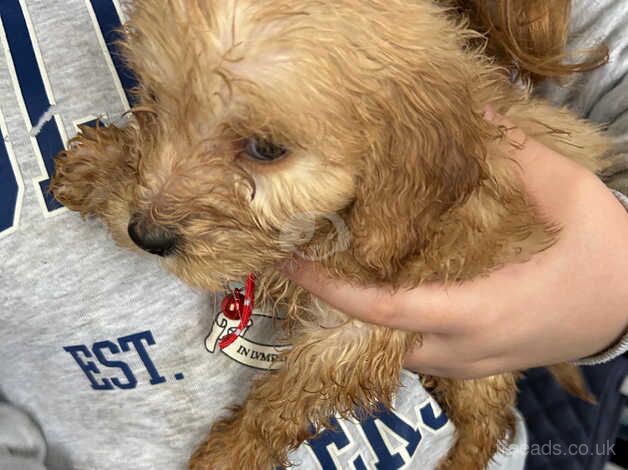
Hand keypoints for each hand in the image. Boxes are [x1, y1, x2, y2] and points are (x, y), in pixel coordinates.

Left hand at [282, 110, 627, 378]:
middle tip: (313, 262)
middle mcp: (468, 347)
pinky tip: (388, 295)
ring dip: (364, 321)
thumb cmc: (607, 253)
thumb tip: (475, 114)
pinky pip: (422, 355)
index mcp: (480, 309)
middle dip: (339, 308)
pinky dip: (395, 329)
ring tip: (342, 275)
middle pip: (378, 339)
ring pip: (398, 353)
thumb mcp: (570, 193)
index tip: (294, 264)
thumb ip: (517, 156)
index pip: (385, 308)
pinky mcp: (483, 365)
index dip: (333, 288)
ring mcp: (475, 363)